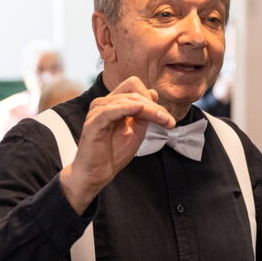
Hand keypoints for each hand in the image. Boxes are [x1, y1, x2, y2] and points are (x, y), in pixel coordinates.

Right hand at [59, 76, 175, 212]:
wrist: (97, 173)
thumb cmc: (113, 153)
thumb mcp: (136, 131)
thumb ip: (145, 114)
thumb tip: (154, 93)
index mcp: (114, 103)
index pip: (135, 87)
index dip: (153, 99)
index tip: (168, 119)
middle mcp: (104, 103)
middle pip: (133, 90)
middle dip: (154, 105)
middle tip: (168, 122)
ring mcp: (97, 112)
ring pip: (127, 100)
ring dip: (149, 109)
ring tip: (162, 121)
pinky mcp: (93, 123)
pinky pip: (110, 110)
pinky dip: (127, 108)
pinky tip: (140, 110)